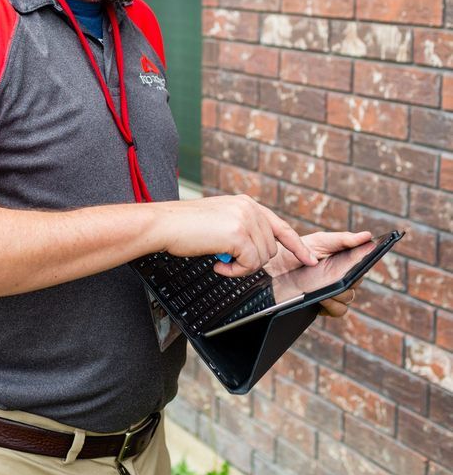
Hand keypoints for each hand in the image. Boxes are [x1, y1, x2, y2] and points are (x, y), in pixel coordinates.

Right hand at [159, 195, 318, 273]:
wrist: (164, 225)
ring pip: (262, 258)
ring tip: (219, 261)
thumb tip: (256, 250)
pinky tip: (217, 265)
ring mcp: (245, 219)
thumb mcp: (219, 220)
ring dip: (241, 267)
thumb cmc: (184, 228)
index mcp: (246, 203)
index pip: (280, 226)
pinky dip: (235, 272)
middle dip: (252, 262)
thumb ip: (240, 228)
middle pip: (271, 248)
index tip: (309, 259)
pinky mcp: (239, 234)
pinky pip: (250, 265)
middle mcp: (250, 207)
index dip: (296, 246)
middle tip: (227, 261)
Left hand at [268, 229, 371, 318]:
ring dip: (340, 294)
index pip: (361, 266)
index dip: (363, 264)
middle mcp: (340, 280)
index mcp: (343, 263)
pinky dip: (332, 306)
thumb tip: (368, 236)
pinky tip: (321, 299)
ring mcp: (331, 294)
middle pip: (355, 284)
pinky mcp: (321, 306)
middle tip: (339, 276)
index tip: (360, 261)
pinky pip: (336, 311)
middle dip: (349, 280)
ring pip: (348, 298)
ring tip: (326, 288)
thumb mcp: (320, 241)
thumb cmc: (297, 249)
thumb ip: (343, 239)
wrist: (273, 264)